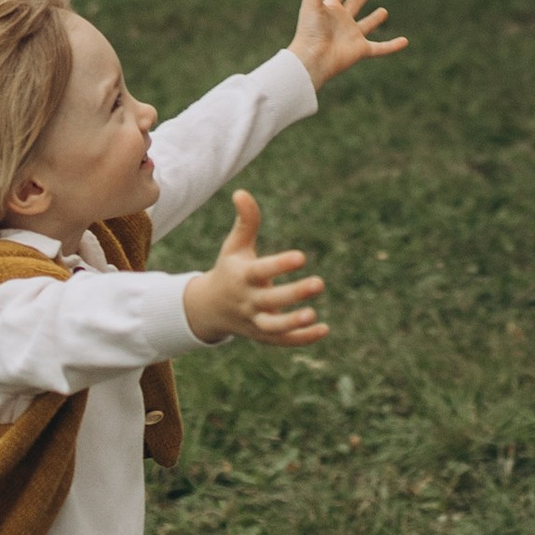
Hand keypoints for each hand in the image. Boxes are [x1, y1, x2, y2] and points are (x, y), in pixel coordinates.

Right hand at [185, 190, 327, 344]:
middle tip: (320, 283)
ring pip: (272, 327)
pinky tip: (324, 329)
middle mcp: (247, 301)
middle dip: (293, 294)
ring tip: (314, 314)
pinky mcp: (262, 336)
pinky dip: (302, 339)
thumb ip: (245, 222)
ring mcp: (254, 321)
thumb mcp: (235, 246)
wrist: (210, 308)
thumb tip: (241, 192)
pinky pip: (282, 341)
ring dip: (292, 323)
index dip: (279, 265)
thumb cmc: (229, 269)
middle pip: (270, 300)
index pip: (260, 271)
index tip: (301, 257)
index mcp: (242, 276)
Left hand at [289, 0, 407, 90]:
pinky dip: (392, 46)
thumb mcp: (313, 4)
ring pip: (366, 25)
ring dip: (375, 19)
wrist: (313, 59)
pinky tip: (405, 41)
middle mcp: (341, 22)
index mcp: (330, 9)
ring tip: (384, 11)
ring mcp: (352, 36)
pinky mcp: (360, 50)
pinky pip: (380, 48)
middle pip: (354, 4)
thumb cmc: (310, 32)